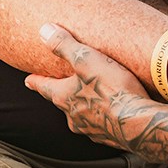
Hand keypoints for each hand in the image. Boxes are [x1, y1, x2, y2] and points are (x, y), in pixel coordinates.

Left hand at [26, 23, 150, 150]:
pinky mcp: (109, 138)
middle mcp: (72, 116)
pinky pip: (101, 125)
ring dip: (84, 107)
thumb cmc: (112, 89)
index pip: (43, 87)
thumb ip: (64, 45)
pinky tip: (113, 112)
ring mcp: (90, 129)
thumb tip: (44, 30)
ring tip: (92, 98)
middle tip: (63, 87)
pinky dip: (103, 117)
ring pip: (81, 116)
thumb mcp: (87, 59)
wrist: (139, 123)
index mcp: (64, 97)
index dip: (35, 81)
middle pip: (62, 102)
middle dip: (63, 94)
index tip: (28, 80)